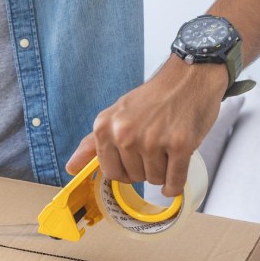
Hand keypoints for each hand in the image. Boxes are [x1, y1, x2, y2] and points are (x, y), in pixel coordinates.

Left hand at [66, 58, 225, 197]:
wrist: (189, 77)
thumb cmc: (154, 98)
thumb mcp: (116, 115)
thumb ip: (92, 143)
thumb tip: (70, 168)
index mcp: (105, 127)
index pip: (110, 171)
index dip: (125, 169)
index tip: (134, 157)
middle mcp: (125, 134)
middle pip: (133, 177)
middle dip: (145, 169)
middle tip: (155, 145)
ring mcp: (152, 140)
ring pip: (154, 180)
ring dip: (163, 171)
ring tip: (167, 147)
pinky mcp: (179, 145)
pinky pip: (174, 181)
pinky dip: (175, 184)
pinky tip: (175, 176)